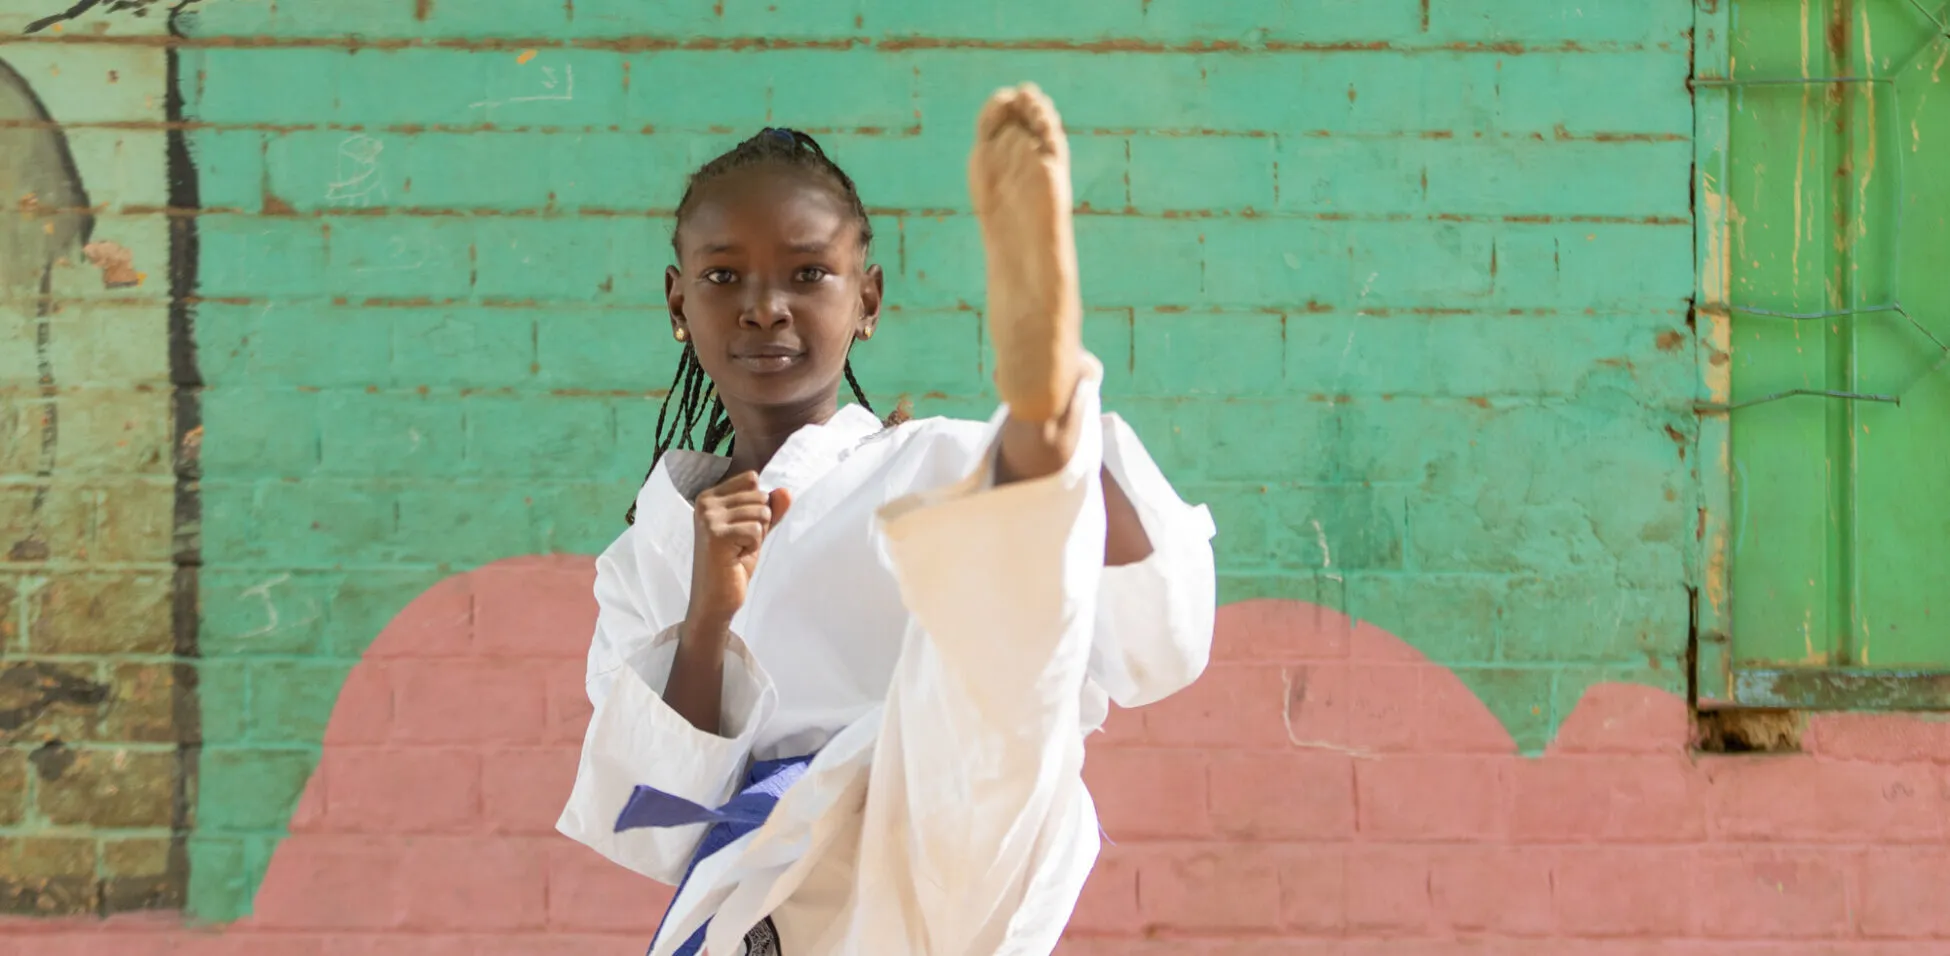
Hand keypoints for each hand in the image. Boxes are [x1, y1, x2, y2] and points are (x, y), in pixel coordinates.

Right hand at [686, 471, 791, 635]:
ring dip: (756, 536)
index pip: (751, 480)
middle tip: (738, 544)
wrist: (715, 598)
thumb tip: (786, 491)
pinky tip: (735, 558)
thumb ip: (770, 509)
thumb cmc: (732, 564)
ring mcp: (708, 517)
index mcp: (710, 496)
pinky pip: (756, 529)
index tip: (740, 530)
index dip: (758, 506)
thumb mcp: (755, 531)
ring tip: (736, 551)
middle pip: (760, 496)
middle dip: (759, 523)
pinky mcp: (716, 534)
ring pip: (761, 512)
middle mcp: (705, 502)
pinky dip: (753, 546)